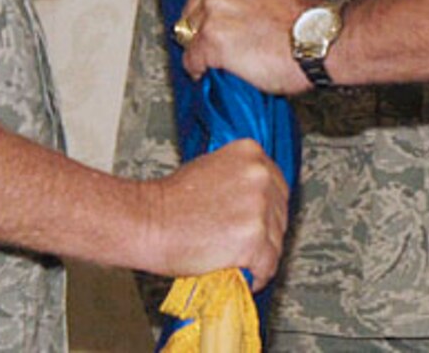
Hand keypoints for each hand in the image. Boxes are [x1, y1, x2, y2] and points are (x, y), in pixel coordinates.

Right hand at [144, 137, 289, 288]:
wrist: (149, 221)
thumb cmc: (170, 200)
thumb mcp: (210, 169)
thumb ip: (238, 179)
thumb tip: (254, 201)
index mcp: (250, 153)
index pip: (277, 186)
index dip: (267, 210)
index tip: (259, 223)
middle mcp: (259, 175)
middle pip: (279, 214)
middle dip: (265, 233)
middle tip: (245, 245)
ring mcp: (259, 206)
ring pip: (276, 241)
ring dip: (261, 256)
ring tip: (240, 261)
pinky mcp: (253, 238)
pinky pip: (268, 265)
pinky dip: (258, 275)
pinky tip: (246, 276)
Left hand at [177, 0, 322, 95]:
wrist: (320, 39)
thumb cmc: (307, 17)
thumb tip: (230, 0)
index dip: (204, 0)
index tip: (208, 12)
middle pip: (191, 6)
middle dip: (202, 23)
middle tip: (220, 37)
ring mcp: (213, 8)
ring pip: (188, 32)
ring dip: (201, 45)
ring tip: (221, 55)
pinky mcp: (211, 39)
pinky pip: (191, 58)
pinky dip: (198, 67)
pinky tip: (210, 70)